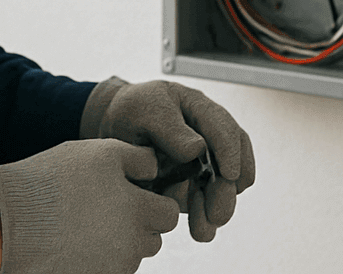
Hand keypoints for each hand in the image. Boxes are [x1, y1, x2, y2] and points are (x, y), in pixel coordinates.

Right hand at [0, 138, 179, 273]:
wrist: (8, 219)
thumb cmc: (53, 179)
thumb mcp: (99, 152)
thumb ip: (138, 158)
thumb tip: (156, 170)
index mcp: (137, 210)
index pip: (170, 214)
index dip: (155, 201)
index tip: (136, 193)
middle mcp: (130, 244)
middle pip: (154, 239)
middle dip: (140, 224)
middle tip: (109, 206)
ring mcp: (111, 266)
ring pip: (131, 255)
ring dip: (120, 241)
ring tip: (87, 222)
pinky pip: (110, 268)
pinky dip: (100, 257)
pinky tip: (76, 240)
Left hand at [95, 80, 254, 241]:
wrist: (112, 127)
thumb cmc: (131, 111)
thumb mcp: (143, 110)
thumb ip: (169, 128)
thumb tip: (197, 149)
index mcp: (200, 111)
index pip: (224, 129)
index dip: (230, 152)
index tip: (230, 174)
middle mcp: (208, 138)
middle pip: (229, 164)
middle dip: (225, 191)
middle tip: (218, 213)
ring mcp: (202, 163)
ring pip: (219, 189)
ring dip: (216, 210)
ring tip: (204, 230)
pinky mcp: (192, 185)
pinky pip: (202, 203)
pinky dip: (203, 219)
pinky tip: (200, 231)